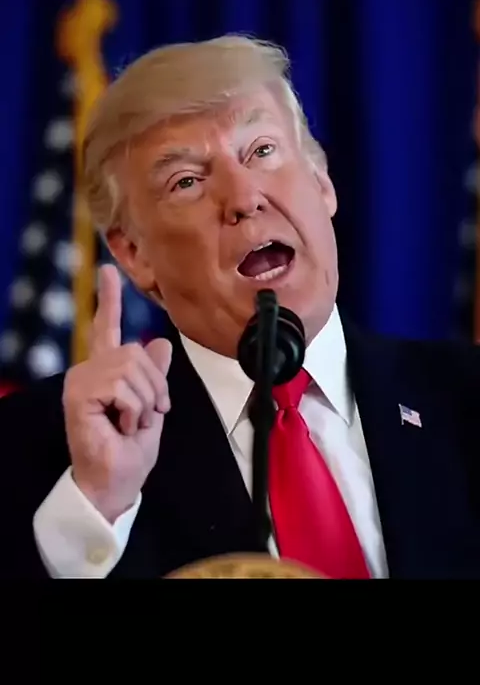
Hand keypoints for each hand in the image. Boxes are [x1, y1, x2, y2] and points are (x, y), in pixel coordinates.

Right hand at [62, 264, 171, 522]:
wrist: (116, 483)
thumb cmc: (130, 453)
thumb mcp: (152, 407)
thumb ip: (154, 376)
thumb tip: (160, 343)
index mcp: (107, 371)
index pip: (106, 327)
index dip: (109, 299)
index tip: (108, 271)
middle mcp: (90, 370)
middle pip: (136, 351)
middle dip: (155, 386)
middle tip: (149, 414)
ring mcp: (81, 380)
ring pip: (132, 368)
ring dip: (146, 401)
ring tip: (133, 423)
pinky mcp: (80, 394)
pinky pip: (123, 386)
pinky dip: (134, 409)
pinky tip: (122, 426)